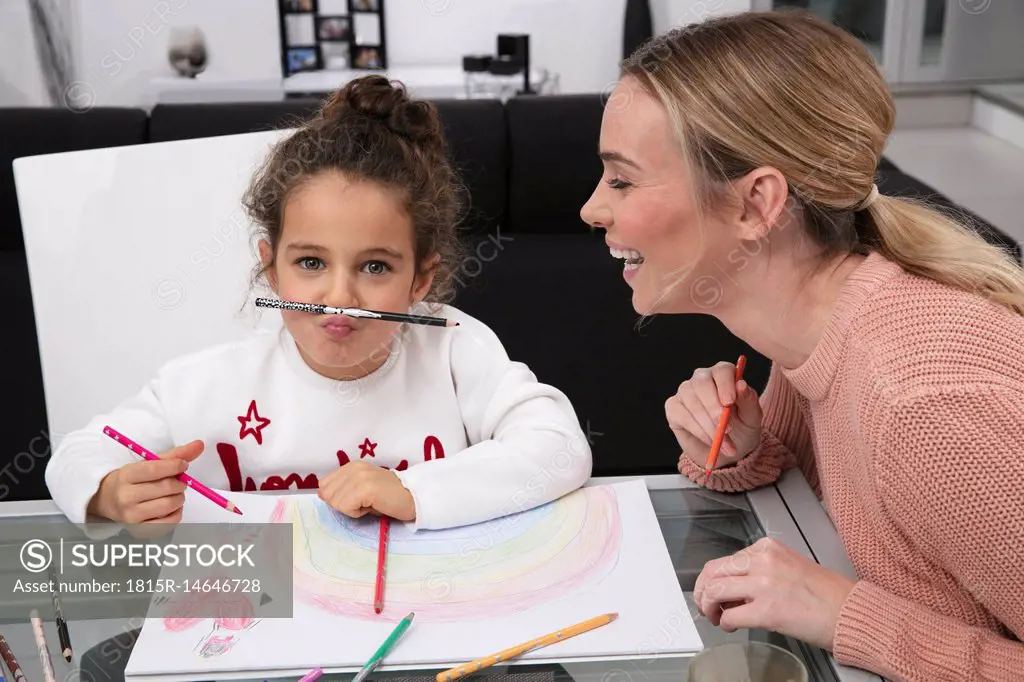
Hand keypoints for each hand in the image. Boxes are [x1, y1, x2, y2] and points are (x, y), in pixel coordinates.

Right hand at [89, 440, 204, 524]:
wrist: (109, 500)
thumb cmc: (133, 479)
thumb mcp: (147, 463)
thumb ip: (174, 455)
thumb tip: (199, 445)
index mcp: (126, 475)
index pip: (154, 469)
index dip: (174, 465)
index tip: (183, 464)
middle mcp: (126, 496)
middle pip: (166, 488)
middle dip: (180, 483)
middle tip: (179, 481)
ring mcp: (132, 516)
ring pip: (170, 505)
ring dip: (180, 497)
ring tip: (174, 493)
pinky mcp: (141, 530)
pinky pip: (170, 521)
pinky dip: (177, 512)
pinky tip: (172, 506)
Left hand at [318, 461, 415, 521]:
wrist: (413, 498)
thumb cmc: (388, 497)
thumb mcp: (361, 488)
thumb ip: (342, 488)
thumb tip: (321, 493)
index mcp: (351, 465)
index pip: (324, 485)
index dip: (337, 498)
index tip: (358, 498)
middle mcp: (354, 467)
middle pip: (328, 495)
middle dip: (343, 504)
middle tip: (365, 502)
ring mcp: (359, 477)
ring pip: (336, 502)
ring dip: (352, 509)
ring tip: (371, 503)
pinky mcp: (365, 488)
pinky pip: (346, 508)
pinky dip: (357, 513)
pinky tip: (372, 506)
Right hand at [665, 361, 761, 471]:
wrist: (726, 452)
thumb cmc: (742, 428)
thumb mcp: (752, 417)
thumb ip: (749, 400)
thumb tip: (741, 384)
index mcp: (724, 375)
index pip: (722, 371)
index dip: (725, 385)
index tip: (729, 403)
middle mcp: (703, 378)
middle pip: (702, 384)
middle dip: (713, 407)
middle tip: (725, 428)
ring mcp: (685, 391)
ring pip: (692, 402)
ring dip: (708, 426)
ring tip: (722, 442)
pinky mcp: (673, 407)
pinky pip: (681, 415)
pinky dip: (697, 431)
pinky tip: (709, 440)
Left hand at [693, 537, 855, 650]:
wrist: (850, 612)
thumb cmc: (826, 594)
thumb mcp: (788, 566)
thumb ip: (760, 569)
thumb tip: (734, 585)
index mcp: (768, 548)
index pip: (726, 559)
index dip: (713, 579)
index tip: (713, 590)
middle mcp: (763, 561)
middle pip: (713, 572)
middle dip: (702, 591)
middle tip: (706, 605)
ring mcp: (764, 585)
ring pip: (714, 591)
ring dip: (708, 607)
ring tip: (716, 617)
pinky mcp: (767, 611)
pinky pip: (730, 616)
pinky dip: (725, 623)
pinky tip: (733, 626)